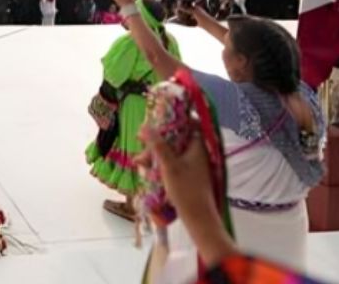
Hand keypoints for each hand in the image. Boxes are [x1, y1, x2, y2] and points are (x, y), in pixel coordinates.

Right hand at [140, 127, 235, 264]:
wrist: (198, 217)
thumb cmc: (186, 190)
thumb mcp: (168, 165)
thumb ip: (157, 145)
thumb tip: (145, 126)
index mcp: (197, 146)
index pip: (189, 124)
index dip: (174, 120)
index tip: (157, 121)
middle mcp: (197, 153)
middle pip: (176, 139)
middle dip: (157, 141)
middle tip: (141, 144)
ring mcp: (194, 165)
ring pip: (172, 152)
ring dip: (156, 155)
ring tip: (140, 162)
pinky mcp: (189, 176)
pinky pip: (173, 164)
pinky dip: (161, 165)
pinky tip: (147, 171)